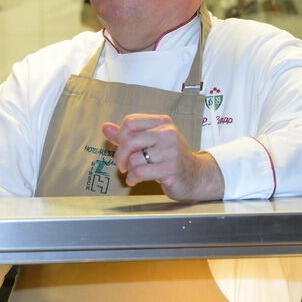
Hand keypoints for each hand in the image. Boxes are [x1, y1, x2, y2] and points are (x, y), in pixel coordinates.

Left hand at [101, 113, 224, 200]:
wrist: (196, 175)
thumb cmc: (171, 158)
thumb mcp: (151, 142)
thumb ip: (128, 135)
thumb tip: (105, 127)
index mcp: (163, 122)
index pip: (130, 122)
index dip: (121, 136)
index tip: (123, 147)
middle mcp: (168, 133)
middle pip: (129, 139)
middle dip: (120, 155)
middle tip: (122, 164)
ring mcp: (171, 151)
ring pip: (134, 158)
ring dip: (129, 169)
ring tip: (134, 172)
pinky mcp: (170, 168)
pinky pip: (141, 172)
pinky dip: (133, 178)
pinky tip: (136, 180)